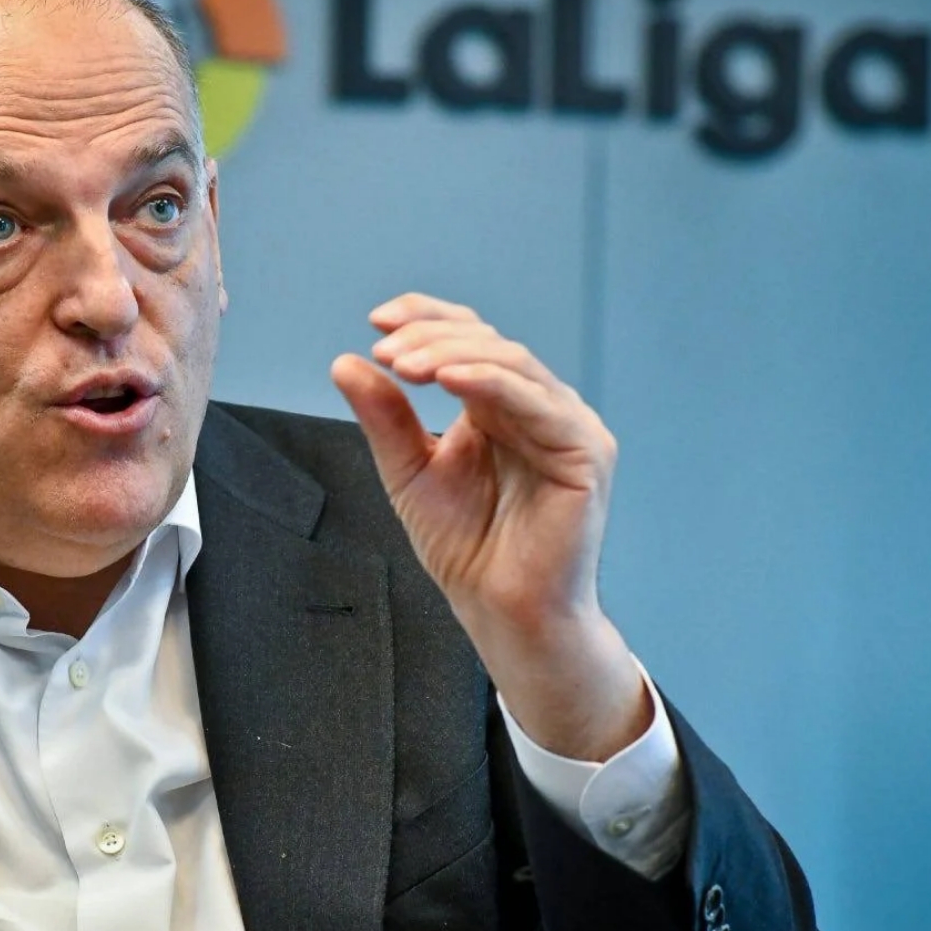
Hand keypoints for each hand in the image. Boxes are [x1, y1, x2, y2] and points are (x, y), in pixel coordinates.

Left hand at [330, 293, 648, 760]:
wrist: (502, 612)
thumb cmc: (468, 549)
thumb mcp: (408, 471)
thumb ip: (384, 418)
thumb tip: (345, 363)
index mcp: (498, 406)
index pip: (467, 339)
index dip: (426, 318)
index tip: (376, 321)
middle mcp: (536, 408)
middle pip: (488, 343)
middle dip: (431, 338)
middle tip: (385, 350)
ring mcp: (566, 426)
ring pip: (512, 362)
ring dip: (453, 353)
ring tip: (406, 362)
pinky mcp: (585, 451)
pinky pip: (538, 402)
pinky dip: (491, 382)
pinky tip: (450, 379)